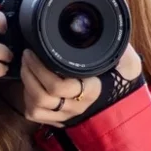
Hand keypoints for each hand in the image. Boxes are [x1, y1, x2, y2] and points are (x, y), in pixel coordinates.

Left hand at [20, 45, 143, 126]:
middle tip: (27, 55)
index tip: (34, 51)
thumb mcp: (123, 60)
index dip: (41, 69)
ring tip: (26, 66)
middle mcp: (78, 106)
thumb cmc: (113, 71)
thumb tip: (114, 30)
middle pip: (44, 96)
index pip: (61, 86)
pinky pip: (34, 114)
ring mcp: (66, 115)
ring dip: (27, 85)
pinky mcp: (56, 120)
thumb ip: (121, 49)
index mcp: (91, 90)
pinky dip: (28, 99)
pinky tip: (31, 85)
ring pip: (37, 106)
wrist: (113, 92)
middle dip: (30, 73)